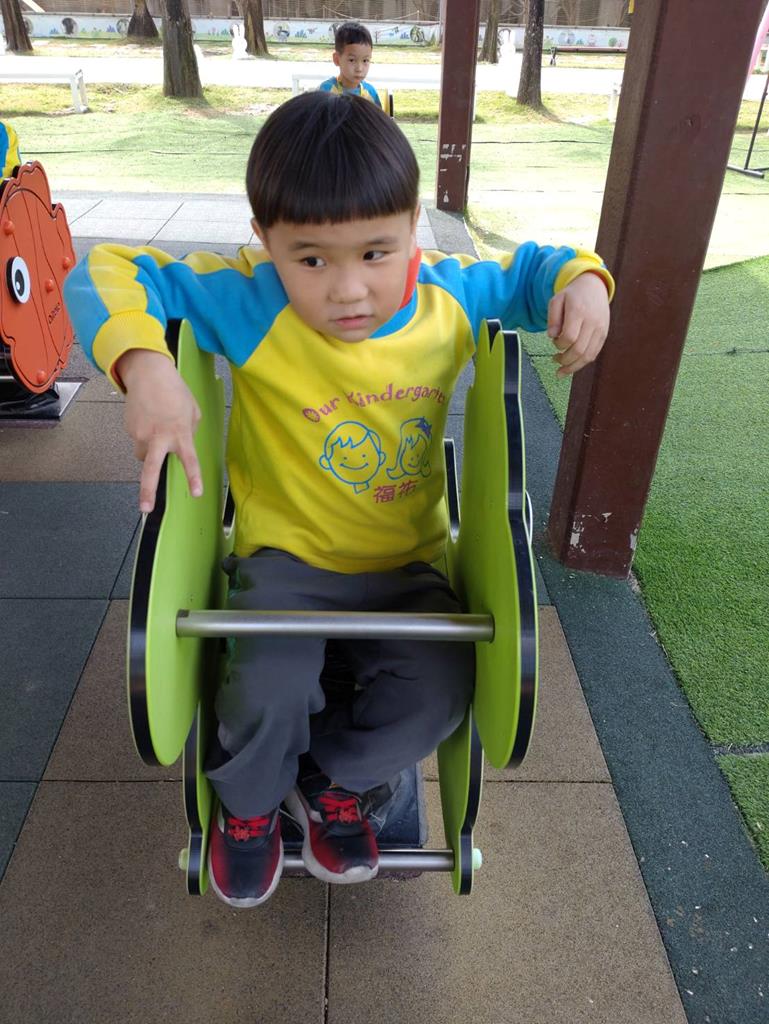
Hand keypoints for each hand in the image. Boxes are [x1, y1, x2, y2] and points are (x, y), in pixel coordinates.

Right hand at [117, 349, 202, 512]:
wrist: (149, 373)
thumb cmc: (174, 391)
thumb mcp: (192, 412)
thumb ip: (190, 433)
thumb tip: (180, 447)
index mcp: (180, 433)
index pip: (189, 460)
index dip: (193, 477)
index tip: (196, 492)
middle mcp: (159, 437)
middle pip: (151, 470)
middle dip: (147, 491)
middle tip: (146, 508)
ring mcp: (141, 434)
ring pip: (145, 455)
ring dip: (150, 451)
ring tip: (157, 429)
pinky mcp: (130, 429)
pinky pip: (138, 441)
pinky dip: (144, 435)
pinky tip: (149, 418)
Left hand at [546, 272, 610, 377]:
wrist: (594, 287)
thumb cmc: (572, 295)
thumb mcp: (556, 300)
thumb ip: (552, 318)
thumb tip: (551, 336)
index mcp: (579, 311)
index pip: (569, 337)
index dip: (559, 345)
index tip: (554, 342)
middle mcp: (592, 321)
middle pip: (579, 350)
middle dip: (565, 360)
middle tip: (555, 360)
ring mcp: (600, 329)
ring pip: (588, 356)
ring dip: (573, 367)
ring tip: (562, 370)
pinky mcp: (604, 334)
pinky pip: (594, 353)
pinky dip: (583, 362)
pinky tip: (573, 365)